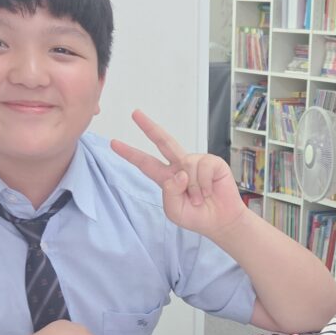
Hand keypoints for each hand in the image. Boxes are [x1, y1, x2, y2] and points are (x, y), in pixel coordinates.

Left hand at [111, 110, 245, 238]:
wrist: (221, 221)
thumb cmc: (197, 216)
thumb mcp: (175, 211)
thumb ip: (170, 194)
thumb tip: (179, 173)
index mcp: (166, 178)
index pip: (145, 163)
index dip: (130, 154)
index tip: (114, 143)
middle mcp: (180, 166)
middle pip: (163, 142)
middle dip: (149, 127)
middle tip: (135, 113)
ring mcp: (196, 162)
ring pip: (186, 165)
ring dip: (193, 188)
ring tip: (200, 199)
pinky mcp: (213, 162)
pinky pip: (203, 167)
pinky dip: (204, 183)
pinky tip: (209, 190)